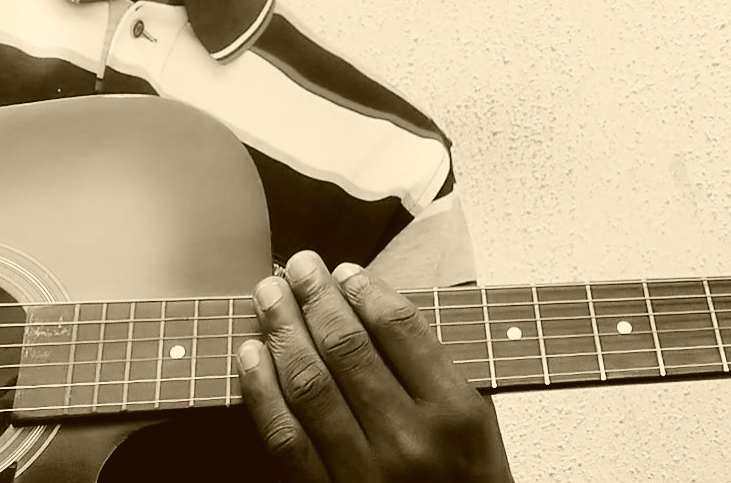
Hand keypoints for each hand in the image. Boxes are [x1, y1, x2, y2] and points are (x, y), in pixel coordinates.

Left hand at [238, 250, 513, 481]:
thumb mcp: (479, 426)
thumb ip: (438, 370)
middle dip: (315, 297)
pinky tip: (251, 355)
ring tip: (269, 296)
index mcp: (455, 413)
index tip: (345, 270)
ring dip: (282, 330)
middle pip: (348, 347)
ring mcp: (365, 471)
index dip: (365, 289)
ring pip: (310, 383)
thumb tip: (380, 305)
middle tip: (298, 267)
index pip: (400, 328)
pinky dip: (261, 391)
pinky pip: (284, 437)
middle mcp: (409, 439)